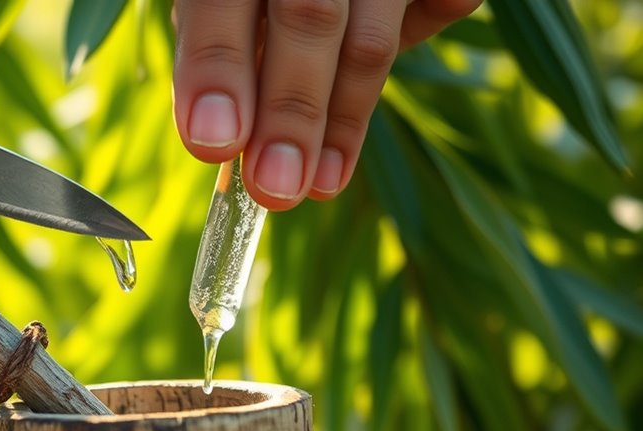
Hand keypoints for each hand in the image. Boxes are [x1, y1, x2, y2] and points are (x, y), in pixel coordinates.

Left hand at [172, 0, 481, 208]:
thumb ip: (223, 50)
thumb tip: (223, 140)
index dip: (216, 69)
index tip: (212, 144)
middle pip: (308, 16)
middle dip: (290, 113)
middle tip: (274, 189)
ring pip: (371, 36)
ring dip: (343, 119)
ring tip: (318, 186)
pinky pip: (442, 6)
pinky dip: (409, 50)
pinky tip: (354, 109)